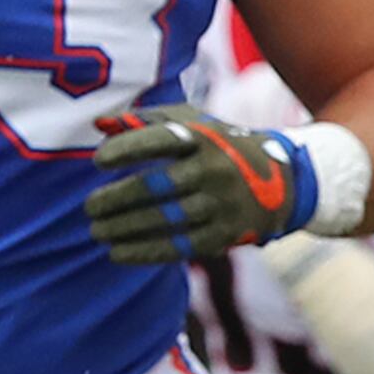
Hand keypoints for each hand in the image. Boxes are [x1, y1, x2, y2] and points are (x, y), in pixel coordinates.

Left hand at [86, 105, 343, 263]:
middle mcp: (215, 170)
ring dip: (125, 229)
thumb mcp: (191, 123)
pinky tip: (118, 253)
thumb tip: (98, 125)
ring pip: (165, 220)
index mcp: (203, 137)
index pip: (161, 140)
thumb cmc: (218, 145)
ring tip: (97, 231)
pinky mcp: (226, 233)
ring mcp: (223, 204)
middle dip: (117, 199)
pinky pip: (180, 246)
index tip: (98, 162)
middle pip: (157, 186)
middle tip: (89, 208)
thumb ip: (144, 120)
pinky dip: (145, 252)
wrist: (283, 180)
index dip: (128, 150)